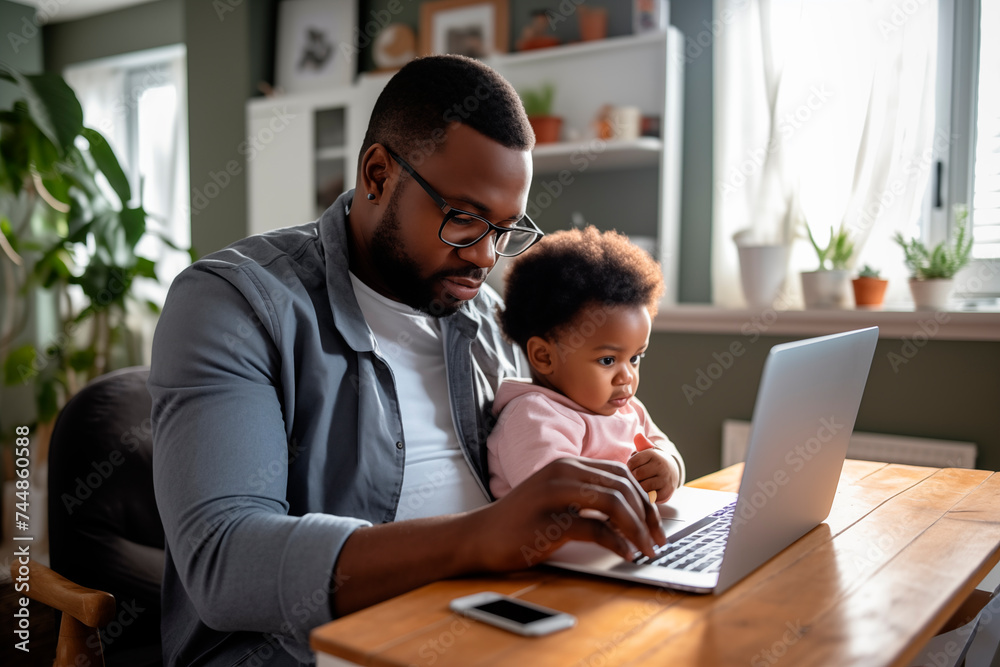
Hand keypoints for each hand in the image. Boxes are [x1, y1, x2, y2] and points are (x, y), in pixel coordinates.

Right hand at [468, 457, 666, 570]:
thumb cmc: (519, 521)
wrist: (478, 536)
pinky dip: (617, 543)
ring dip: (637, 529)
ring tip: (646, 549)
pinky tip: (625, 555)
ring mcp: (555, 495)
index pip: (620, 473)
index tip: (655, 521)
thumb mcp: (555, 498)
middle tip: (658, 539)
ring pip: (613, 504)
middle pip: (622, 486)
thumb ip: (585, 496)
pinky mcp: (549, 522)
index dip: (643, 497)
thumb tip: (630, 512)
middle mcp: (563, 473)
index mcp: (567, 465)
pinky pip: (595, 529)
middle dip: (647, 515)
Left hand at [628, 434, 680, 502]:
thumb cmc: (653, 462)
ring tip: (642, 483)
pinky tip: (649, 490)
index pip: (632, 462)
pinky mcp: (667, 491)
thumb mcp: (648, 451)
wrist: (672, 472)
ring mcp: (665, 479)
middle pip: (637, 474)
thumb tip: (638, 436)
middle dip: (634, 477)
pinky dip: (647, 494)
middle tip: (637, 477)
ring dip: (640, 486)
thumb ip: (641, 443)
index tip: (632, 468)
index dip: (629, 467)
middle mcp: (661, 465)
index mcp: (654, 454)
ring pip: (643, 486)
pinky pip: (650, 496)